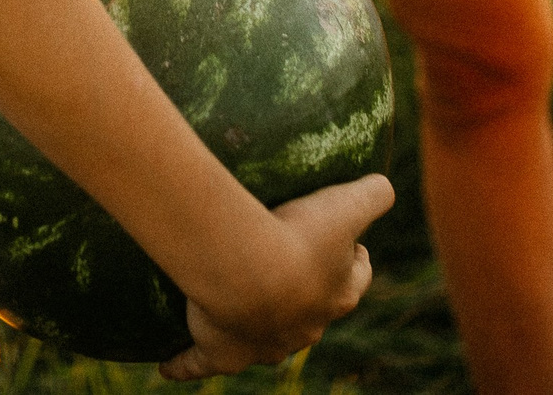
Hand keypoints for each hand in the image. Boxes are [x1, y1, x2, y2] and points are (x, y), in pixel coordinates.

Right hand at [162, 173, 393, 380]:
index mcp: (335, 296)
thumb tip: (385, 185)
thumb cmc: (298, 236)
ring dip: (254, 328)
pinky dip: (183, 365)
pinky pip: (199, 364)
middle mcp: (303, 328)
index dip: (354, 263)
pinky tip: (168, 367)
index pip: (354, 281)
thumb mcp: (347, 206)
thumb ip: (374, 194)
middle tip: (285, 265)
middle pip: (309, 314)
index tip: (350, 244)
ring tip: (239, 309)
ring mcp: (262, 345)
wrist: (248, 270)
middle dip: (303, 295)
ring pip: (262, 342)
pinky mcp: (221, 353)